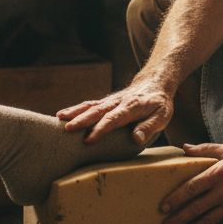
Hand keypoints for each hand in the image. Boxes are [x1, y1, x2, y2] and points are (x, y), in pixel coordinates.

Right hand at [56, 75, 173, 144]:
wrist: (155, 83)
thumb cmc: (159, 104)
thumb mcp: (162, 117)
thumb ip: (149, 127)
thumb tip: (136, 139)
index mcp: (132, 107)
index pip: (114, 119)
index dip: (101, 129)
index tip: (89, 140)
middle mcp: (118, 102)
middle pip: (98, 111)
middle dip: (82, 119)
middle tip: (67, 129)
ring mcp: (110, 101)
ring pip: (90, 105)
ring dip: (75, 111)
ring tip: (60, 118)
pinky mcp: (105, 101)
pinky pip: (89, 104)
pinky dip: (75, 108)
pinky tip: (62, 114)